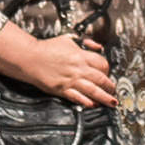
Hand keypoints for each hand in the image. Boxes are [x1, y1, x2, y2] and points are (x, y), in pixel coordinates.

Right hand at [0, 30, 119, 110]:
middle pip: (101, 79)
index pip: (102, 64)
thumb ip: (85, 43)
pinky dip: (87, 103)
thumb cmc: (47, 48)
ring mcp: (70, 80)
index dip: (107, 70)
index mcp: (80, 55)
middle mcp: (78, 69)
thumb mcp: (68, 39)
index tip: (107, 74)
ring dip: (104, 98)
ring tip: (111, 102)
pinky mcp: (62, 90)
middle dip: (110, 87)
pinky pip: (78, 98)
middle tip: (114, 91)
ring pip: (93, 91)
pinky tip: (93, 105)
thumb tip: (97, 46)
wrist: (30, 58)